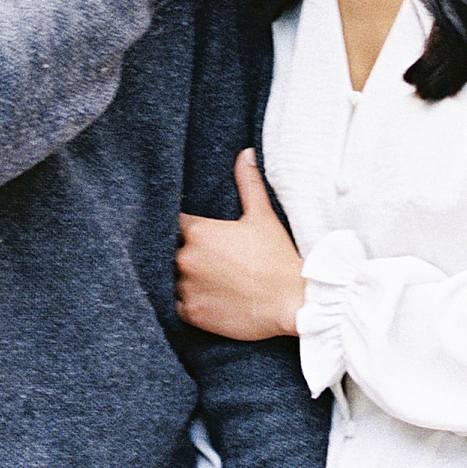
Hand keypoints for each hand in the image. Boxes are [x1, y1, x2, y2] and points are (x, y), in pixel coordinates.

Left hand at [178, 152, 304, 339]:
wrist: (292, 303)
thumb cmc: (277, 257)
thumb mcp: (262, 216)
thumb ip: (248, 183)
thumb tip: (245, 153)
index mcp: (198, 231)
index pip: (176, 224)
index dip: (188, 228)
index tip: (201, 234)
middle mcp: (186, 258)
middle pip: (174, 252)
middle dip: (190, 254)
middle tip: (214, 260)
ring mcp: (187, 287)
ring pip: (175, 279)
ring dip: (188, 279)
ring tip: (214, 281)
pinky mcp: (191, 314)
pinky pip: (179, 306)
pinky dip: (190, 302)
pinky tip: (211, 299)